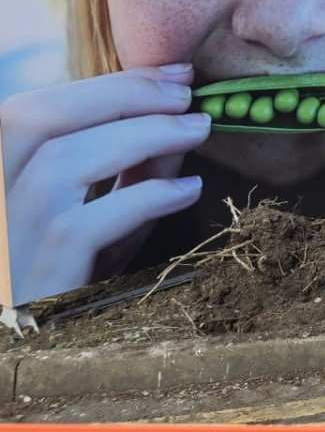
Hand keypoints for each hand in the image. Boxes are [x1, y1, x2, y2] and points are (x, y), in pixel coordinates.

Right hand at [1, 64, 210, 305]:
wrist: (44, 357)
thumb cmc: (69, 279)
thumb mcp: (98, 215)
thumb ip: (129, 170)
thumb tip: (181, 120)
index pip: (29, 109)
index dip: (104, 83)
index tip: (173, 74)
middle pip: (30, 119)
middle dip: (118, 95)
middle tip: (188, 94)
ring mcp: (4, 241)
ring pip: (59, 163)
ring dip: (140, 136)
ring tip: (198, 131)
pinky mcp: (32, 281)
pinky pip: (84, 225)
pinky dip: (143, 199)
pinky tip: (186, 193)